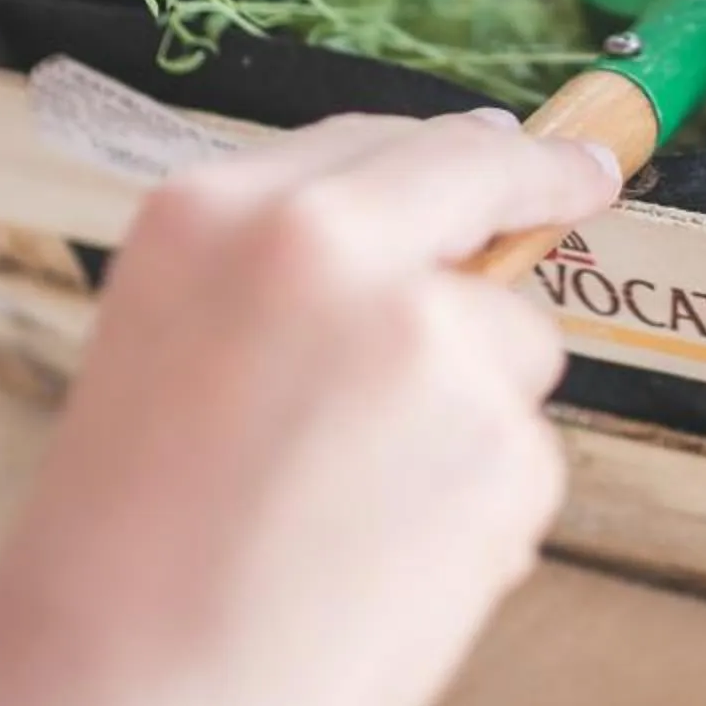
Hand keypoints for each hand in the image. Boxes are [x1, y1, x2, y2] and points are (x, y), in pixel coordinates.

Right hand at [0, 110, 622, 705]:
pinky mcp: (501, 445)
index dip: (463, 147)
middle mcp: (327, 246)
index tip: (529, 146)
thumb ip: (291, 280)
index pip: (376, 139)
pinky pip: (523, 455)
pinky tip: (385, 562)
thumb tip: (448, 235)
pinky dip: (481, 506)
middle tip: (584, 182)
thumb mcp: (167, 352)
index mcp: (213, 214)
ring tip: (350, 508)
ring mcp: (429, 340)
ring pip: (513, 339)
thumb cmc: (121, 566)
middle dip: (539, 182)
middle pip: (476, 176)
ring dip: (475, 406)